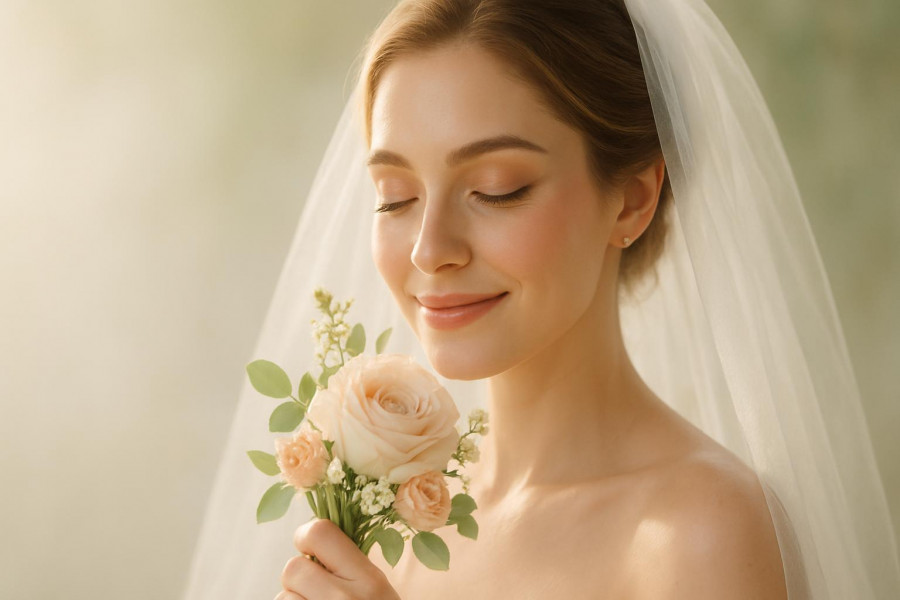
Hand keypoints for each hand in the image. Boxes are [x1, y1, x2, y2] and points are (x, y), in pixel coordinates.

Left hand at [277, 518, 401, 599]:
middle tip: (313, 586)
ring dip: (294, 598)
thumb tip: (314, 538)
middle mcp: (344, 597)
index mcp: (368, 578)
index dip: (305, 535)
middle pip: (293, 567)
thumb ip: (352, 564)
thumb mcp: (378, 588)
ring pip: (283, 595)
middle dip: (298, 577)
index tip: (308, 545)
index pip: (320, 533)